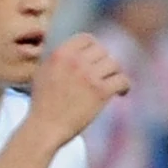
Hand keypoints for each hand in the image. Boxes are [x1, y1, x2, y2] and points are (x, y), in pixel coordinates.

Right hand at [23, 33, 130, 147]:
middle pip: (103, 51)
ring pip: (114, 65)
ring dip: (114, 75)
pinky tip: (121, 93)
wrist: (44, 128)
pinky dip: (124, 87)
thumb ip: (61, 58)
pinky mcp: (101, 92)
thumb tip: (81, 50)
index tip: (95, 60)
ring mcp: (89, 76)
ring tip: (112, 85)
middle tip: (104, 76)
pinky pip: (122, 80)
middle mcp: (75, 62)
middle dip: (104, 64)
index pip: (87, 39)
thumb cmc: (43, 104)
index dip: (93, 48)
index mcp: (60, 54)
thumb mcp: (44, 73)